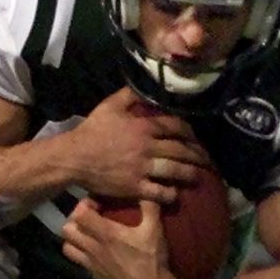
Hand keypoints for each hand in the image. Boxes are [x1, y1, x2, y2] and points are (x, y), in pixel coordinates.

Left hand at [61, 198, 179, 278]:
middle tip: (89, 218)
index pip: (79, 214)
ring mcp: (91, 265)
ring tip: (88, 234)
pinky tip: (97, 252)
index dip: (84, 205)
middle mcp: (93, 248)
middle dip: (75, 220)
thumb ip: (150, 207)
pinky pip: (79, 262)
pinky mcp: (94, 277)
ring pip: (68, 247)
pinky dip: (82, 254)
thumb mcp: (155, 231)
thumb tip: (149, 190)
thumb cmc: (152, 261)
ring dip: (74, 238)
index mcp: (106, 234)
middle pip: (67, 229)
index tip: (97, 204)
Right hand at [67, 87, 208, 203]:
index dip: (189, 131)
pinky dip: (170, 193)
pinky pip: (159, 192)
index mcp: (143, 127)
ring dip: (190, 173)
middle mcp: (147, 148)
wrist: (73, 158)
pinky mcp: (135, 188)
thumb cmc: (91, 131)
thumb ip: (130, 95)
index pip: (175, 126)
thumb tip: (146, 85)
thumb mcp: (109, 106)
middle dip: (197, 154)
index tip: (194, 136)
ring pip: (175, 171)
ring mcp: (142, 169)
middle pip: (180, 150)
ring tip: (198, 176)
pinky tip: (176, 193)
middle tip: (206, 159)